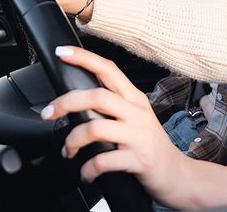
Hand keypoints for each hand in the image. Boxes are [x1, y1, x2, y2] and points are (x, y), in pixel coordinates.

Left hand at [41, 47, 226, 208]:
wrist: (177, 174)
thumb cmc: (150, 146)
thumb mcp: (136, 118)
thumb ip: (113, 107)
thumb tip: (77, 102)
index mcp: (134, 99)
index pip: (109, 70)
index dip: (84, 58)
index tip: (63, 52)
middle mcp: (137, 113)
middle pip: (97, 96)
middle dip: (66, 103)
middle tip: (49, 114)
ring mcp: (139, 135)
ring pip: (95, 128)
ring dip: (72, 141)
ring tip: (69, 151)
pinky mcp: (139, 159)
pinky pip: (102, 161)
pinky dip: (87, 170)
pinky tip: (86, 174)